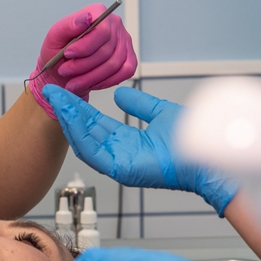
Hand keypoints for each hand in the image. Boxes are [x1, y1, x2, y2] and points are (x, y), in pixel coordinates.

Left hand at [29, 4, 136, 119]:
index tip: (68, 54)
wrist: (62, 67)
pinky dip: (105, 82)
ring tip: (73, 82)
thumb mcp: (55, 35)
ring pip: (114, 65)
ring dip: (91, 78)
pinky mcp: (129, 58)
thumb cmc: (58, 50)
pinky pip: (125, 72)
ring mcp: (124, 41)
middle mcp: (114, 24)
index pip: (102, 30)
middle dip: (83, 66)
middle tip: (65, 71)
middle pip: (107, 50)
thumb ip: (70, 25)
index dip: (85, 46)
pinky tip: (91, 83)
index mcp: (98, 12)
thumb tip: (87, 18)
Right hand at [43, 84, 236, 214]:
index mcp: (128, 143)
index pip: (96, 124)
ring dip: (68, 119)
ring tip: (56, 99)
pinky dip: (78, 133)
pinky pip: (92, 151)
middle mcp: (119, 154)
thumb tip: (120, 93)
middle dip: (67, 110)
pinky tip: (69, 115)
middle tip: (51, 91)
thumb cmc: (194, 139)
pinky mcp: (120, 169)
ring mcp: (118, 163)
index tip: (65, 91)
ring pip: (84, 141)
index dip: (79, 107)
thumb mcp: (159, 113)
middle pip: (85, 131)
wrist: (210, 152)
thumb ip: (139, 104)